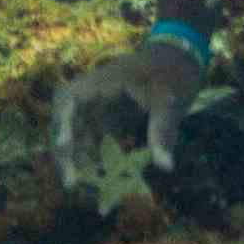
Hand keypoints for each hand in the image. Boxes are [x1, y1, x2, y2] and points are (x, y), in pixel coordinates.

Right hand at [54, 32, 206, 179]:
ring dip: (78, 158)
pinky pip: (95, 138)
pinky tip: (98, 178)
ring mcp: (101, 104)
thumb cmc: (174, 72)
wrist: (182, 57)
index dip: (61, 121)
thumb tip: (165, 166)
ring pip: (78, 132)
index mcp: (103, 81)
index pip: (69, 98)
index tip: (64, 145)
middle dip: (65, 150)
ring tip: (82, 186)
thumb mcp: (170, 100)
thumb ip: (163, 131)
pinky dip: (95, 157)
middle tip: (72, 182)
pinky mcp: (111, 116)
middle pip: (67, 120)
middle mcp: (95, 93)